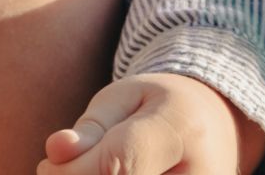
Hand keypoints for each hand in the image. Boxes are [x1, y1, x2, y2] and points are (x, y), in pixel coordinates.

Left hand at [37, 72, 264, 174]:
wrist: (216, 124)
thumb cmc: (159, 105)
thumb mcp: (123, 98)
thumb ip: (90, 128)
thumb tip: (54, 152)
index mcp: (182, 130)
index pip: (117, 167)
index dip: (71, 171)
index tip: (48, 162)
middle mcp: (202, 174)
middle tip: (61, 168)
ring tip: (90, 168)